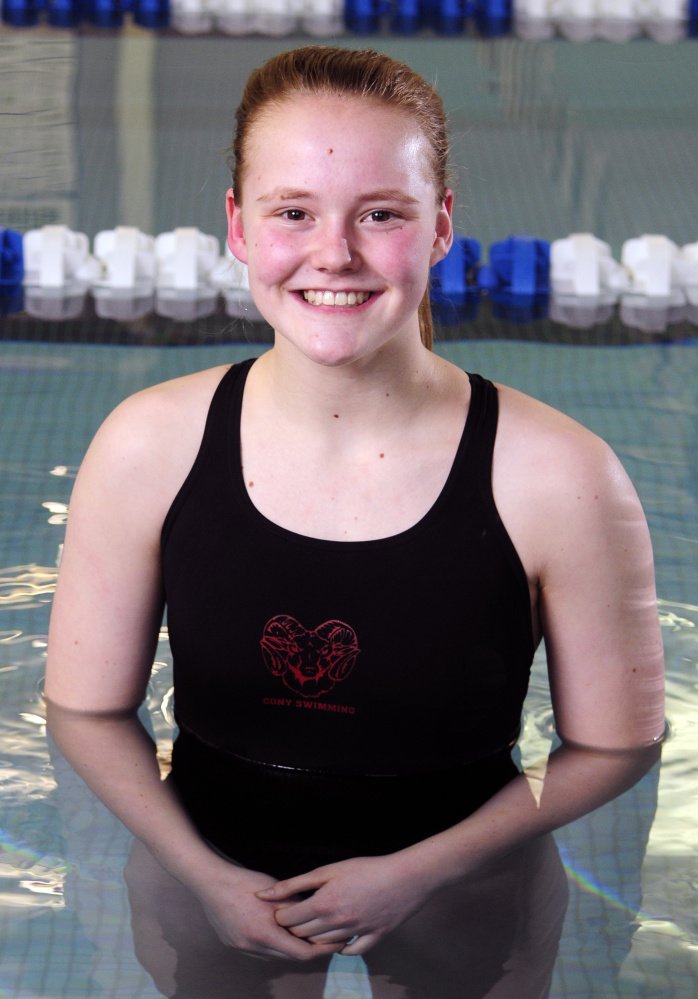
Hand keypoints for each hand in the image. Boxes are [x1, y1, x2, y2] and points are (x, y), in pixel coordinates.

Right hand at [187, 855, 343, 960]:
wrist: (211, 883)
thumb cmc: (245, 883)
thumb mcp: (276, 891)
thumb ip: (296, 907)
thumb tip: (315, 915)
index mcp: (266, 934)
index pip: (301, 953)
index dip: (321, 950)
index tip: (335, 943)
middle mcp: (254, 946)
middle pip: (289, 957)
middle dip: (308, 950)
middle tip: (325, 940)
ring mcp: (242, 948)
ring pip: (274, 956)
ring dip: (289, 949)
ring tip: (304, 936)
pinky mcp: (234, 944)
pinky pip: (260, 952)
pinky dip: (273, 946)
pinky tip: (279, 933)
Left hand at [255, 854, 433, 954]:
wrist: (405, 877)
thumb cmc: (366, 868)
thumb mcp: (328, 870)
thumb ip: (295, 883)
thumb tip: (265, 894)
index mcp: (323, 904)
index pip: (289, 920)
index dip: (282, 914)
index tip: (284, 907)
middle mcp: (337, 924)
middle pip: (303, 934)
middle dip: (295, 926)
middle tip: (298, 914)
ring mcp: (354, 934)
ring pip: (323, 944)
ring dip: (315, 935)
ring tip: (316, 921)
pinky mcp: (372, 939)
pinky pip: (350, 951)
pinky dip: (341, 946)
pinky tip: (340, 935)